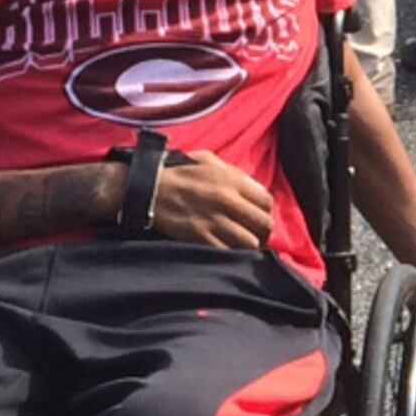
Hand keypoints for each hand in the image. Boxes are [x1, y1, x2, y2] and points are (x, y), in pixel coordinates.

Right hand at [146, 147, 276, 248]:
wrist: (149, 190)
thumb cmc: (179, 173)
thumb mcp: (208, 161)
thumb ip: (234, 172)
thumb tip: (253, 186)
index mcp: (231, 181)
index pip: (266, 201)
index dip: (266, 211)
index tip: (259, 216)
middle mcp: (227, 201)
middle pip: (263, 224)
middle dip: (263, 232)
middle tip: (257, 236)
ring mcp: (214, 221)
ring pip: (249, 242)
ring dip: (249, 246)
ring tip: (245, 246)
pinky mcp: (200, 237)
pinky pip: (227, 252)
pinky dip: (232, 255)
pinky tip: (229, 252)